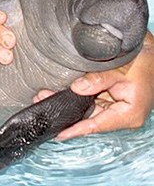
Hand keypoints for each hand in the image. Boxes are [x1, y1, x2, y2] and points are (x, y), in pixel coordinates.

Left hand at [34, 31, 153, 140]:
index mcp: (127, 114)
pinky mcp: (107, 98)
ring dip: (66, 102)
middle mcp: (119, 114)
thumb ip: (100, 79)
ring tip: (44, 95)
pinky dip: (73, 95)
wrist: (149, 52)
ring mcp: (112, 106)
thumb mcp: (123, 70)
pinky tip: (58, 91)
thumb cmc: (143, 61)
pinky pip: (88, 99)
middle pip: (87, 117)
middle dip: (65, 112)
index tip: (58, 133)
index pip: (96, 125)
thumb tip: (76, 88)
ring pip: (85, 108)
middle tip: (42, 102)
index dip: (76, 130)